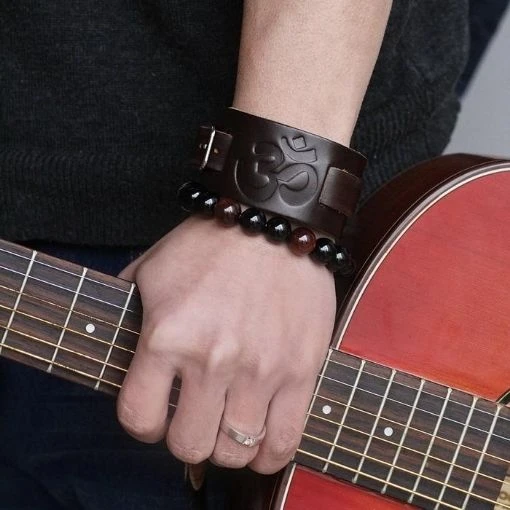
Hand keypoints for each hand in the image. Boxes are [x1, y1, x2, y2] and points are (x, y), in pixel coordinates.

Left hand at [117, 216, 335, 473]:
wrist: (272, 223)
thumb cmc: (211, 244)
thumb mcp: (150, 268)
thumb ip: (123, 311)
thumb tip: (109, 342)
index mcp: (166, 335)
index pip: (139, 419)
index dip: (143, 425)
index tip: (156, 415)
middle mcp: (212, 359)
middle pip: (189, 445)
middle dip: (186, 438)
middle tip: (196, 417)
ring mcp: (260, 368)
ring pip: (236, 451)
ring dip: (227, 446)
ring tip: (229, 423)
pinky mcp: (300, 369)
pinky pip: (284, 440)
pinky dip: (269, 453)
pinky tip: (262, 437)